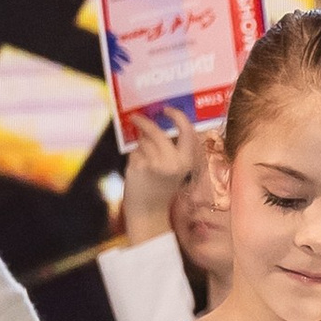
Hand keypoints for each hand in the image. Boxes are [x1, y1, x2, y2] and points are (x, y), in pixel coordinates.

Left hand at [121, 108, 197, 240]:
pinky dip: (133, 158)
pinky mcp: (138, 167)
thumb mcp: (174, 168)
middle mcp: (173, 162)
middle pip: (156, 132)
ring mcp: (154, 164)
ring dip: (139, 147)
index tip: (167, 109)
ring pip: (142, 142)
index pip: (187, 131)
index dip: (177, 117)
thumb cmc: (161, 188)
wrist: (148, 211)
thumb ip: (170, 148)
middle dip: (144, 123)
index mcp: (186, 162)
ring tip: (143, 161)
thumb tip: (152, 124)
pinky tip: (137, 171)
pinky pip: (134, 153)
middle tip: (135, 118)